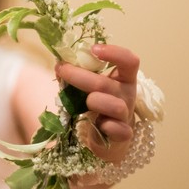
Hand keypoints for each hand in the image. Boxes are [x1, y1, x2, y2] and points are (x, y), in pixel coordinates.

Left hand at [55, 43, 138, 162]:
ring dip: (96, 101)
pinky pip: (119, 130)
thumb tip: (59, 62)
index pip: (128, 61)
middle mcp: (127, 95)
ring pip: (115, 105)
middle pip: (107, 83)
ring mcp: (126, 116)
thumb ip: (77, 74)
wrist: (106, 138)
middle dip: (80, 76)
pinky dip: (107, 126)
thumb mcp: (88, 87)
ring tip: (85, 102)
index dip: (114, 53)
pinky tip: (98, 124)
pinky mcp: (123, 135)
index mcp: (122, 79)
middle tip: (62, 70)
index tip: (93, 49)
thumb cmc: (97, 106)